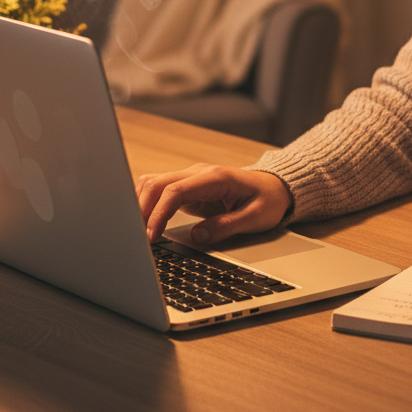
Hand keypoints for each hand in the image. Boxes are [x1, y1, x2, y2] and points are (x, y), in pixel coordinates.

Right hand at [136, 163, 292, 245]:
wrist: (275, 187)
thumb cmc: (268, 200)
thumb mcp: (255, 218)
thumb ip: (226, 227)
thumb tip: (196, 237)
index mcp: (215, 178)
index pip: (175, 190)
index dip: (158, 213)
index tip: (151, 237)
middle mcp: (199, 173)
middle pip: (157, 183)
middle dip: (142, 209)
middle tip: (136, 239)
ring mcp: (192, 178)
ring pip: (154, 183)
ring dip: (141, 205)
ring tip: (136, 232)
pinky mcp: (188, 187)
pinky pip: (161, 190)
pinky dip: (148, 203)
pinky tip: (145, 222)